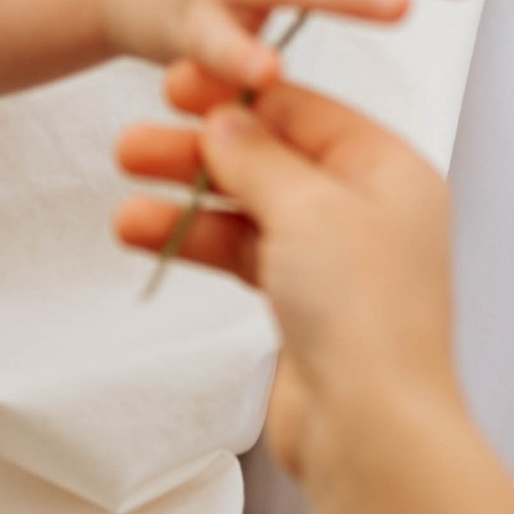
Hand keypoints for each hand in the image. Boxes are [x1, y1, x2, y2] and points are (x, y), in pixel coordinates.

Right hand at [115, 75, 454, 484]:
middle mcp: (367, 209)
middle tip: (135, 139)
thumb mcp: (308, 208)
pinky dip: (196, 241)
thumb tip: (225, 120)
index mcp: (389, 170)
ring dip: (187, 196)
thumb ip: (259, 158)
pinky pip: (242, 255)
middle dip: (201, 148)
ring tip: (124, 183)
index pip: (305, 112)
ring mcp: (335, 259)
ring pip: (249, 208)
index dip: (239, 96)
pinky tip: (143, 232)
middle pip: (272, 159)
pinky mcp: (304, 304)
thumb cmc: (365, 315)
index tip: (178, 85)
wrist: (371, 428)